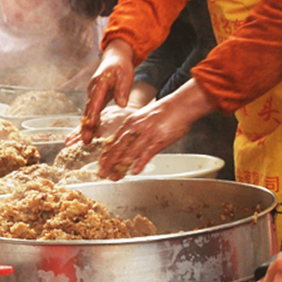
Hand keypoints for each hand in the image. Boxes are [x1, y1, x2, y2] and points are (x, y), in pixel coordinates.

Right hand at [80, 39, 135, 140]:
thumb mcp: (125, 76)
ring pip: (88, 112)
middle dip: (86, 126)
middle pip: (88, 109)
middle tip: (85, 140)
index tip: (90, 124)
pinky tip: (90, 134)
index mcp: (100, 83)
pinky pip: (92, 112)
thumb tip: (121, 104)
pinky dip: (90, 122)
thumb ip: (122, 90)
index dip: (92, 113)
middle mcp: (93, 89)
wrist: (115, 58)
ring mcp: (93, 94)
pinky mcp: (95, 98)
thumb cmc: (121, 66)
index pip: (95, 100)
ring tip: (85, 142)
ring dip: (86, 127)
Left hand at [95, 80, 215, 179]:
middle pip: (118, 148)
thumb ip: (135, 130)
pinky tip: (134, 171)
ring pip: (129, 153)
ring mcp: (147, 134)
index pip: (114, 141)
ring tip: (114, 176)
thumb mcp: (144, 118)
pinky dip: (139, 164)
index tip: (101, 164)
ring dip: (120, 166)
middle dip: (108, 163)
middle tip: (102, 174)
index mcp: (130, 123)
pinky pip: (146, 154)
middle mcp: (135, 129)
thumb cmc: (165, 111)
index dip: (106, 154)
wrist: (180, 105)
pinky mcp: (158, 140)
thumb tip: (128, 143)